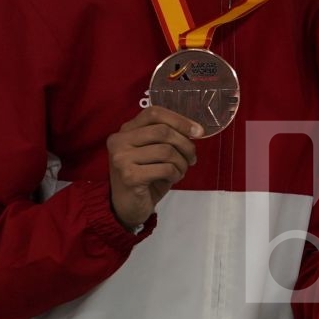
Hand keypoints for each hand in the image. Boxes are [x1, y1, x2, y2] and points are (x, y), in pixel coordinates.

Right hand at [107, 106, 201, 228]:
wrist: (127, 206)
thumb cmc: (145, 177)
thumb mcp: (153, 152)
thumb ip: (166, 138)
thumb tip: (195, 130)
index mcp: (126, 131)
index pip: (154, 113)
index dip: (179, 120)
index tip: (198, 131)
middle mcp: (119, 141)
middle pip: (163, 131)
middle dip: (185, 145)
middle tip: (192, 158)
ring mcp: (122, 159)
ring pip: (166, 150)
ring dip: (181, 163)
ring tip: (180, 171)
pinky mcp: (130, 176)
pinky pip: (166, 169)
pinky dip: (176, 174)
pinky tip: (172, 179)